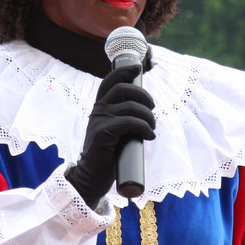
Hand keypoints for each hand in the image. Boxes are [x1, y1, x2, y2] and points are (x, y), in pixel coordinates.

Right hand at [66, 64, 155, 208]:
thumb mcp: (114, 131)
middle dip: (143, 94)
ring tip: (152, 128)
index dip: (123, 71)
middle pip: (123, 88)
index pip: (109, 81)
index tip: (137, 67)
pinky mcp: (104, 133)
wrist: (91, 177)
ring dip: (148, 116)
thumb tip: (145, 109)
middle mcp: (98, 110)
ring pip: (130, 107)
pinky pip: (130, 122)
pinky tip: (149, 136)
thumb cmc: (107, 155)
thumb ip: (122, 118)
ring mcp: (100, 121)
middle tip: (153, 108)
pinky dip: (144, 127)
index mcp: (100, 107)